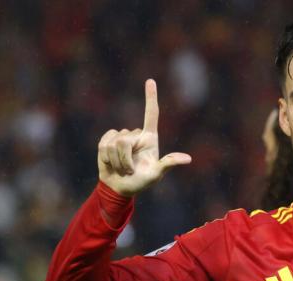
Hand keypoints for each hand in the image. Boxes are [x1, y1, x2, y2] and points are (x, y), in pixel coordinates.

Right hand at [97, 79, 191, 196]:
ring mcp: (120, 137)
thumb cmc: (141, 182)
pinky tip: (110, 163)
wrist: (120, 188)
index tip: (150, 81)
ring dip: (117, 161)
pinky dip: (106, 158)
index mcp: (150, 138)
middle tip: (130, 169)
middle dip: (126, 159)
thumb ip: (169, 164)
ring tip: (122, 168)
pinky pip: (104, 144)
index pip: (151, 114)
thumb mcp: (156, 174)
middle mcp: (135, 134)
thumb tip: (188, 159)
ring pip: (114, 143)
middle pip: (126, 138)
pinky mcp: (106, 141)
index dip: (150, 97)